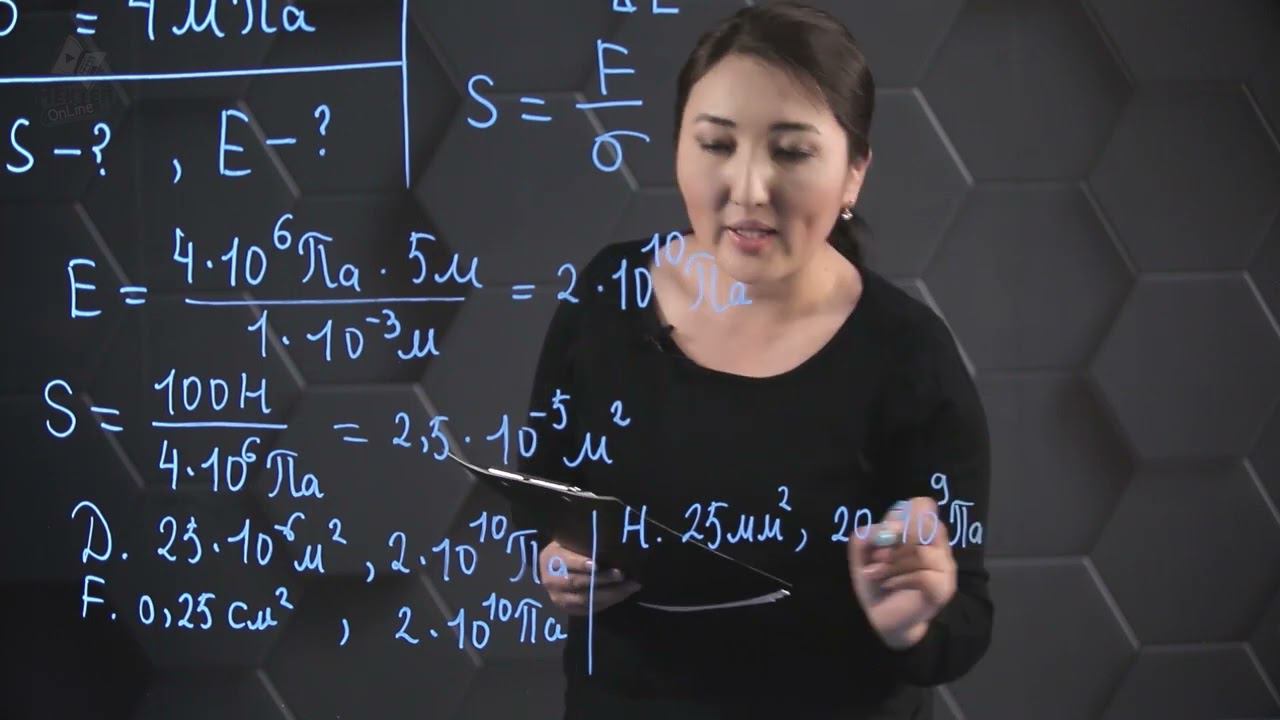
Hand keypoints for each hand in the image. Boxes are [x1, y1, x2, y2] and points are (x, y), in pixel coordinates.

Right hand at [537, 538, 641, 615]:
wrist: (551, 572)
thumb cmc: (566, 550)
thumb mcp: (567, 542)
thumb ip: (580, 542)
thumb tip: (605, 539)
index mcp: (550, 559)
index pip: (565, 562)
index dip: (581, 564)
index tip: (597, 564)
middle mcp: (551, 581)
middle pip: (577, 582)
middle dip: (602, 579)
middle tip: (622, 574)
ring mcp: (560, 599)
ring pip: (586, 599)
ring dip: (611, 593)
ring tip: (631, 585)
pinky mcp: (570, 610)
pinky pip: (592, 609)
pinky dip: (610, 601)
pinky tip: (625, 593)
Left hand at [847, 497, 956, 647]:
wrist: (879, 617)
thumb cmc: (875, 579)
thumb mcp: (863, 553)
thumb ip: (868, 534)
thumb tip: (885, 531)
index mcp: (921, 529)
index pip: (922, 505)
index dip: (900, 516)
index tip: (883, 536)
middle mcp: (938, 544)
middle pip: (925, 525)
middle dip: (894, 542)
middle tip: (877, 557)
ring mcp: (945, 566)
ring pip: (921, 552)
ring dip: (891, 564)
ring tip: (878, 574)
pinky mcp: (944, 587)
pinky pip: (923, 575)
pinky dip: (899, 580)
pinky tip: (889, 584)